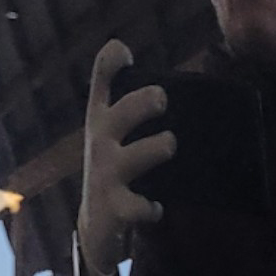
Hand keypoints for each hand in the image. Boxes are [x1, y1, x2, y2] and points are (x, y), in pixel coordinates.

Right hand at [76, 39, 172, 275]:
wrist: (98, 223)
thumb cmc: (117, 167)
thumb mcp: (121, 134)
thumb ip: (141, 104)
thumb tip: (177, 81)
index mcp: (104, 119)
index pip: (102, 84)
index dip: (110, 65)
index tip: (123, 51)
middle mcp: (101, 142)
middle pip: (118, 115)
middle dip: (140, 104)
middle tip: (162, 98)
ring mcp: (105, 175)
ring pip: (133, 157)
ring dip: (155, 148)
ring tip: (168, 144)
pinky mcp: (115, 208)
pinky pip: (135, 207)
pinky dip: (149, 208)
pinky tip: (157, 208)